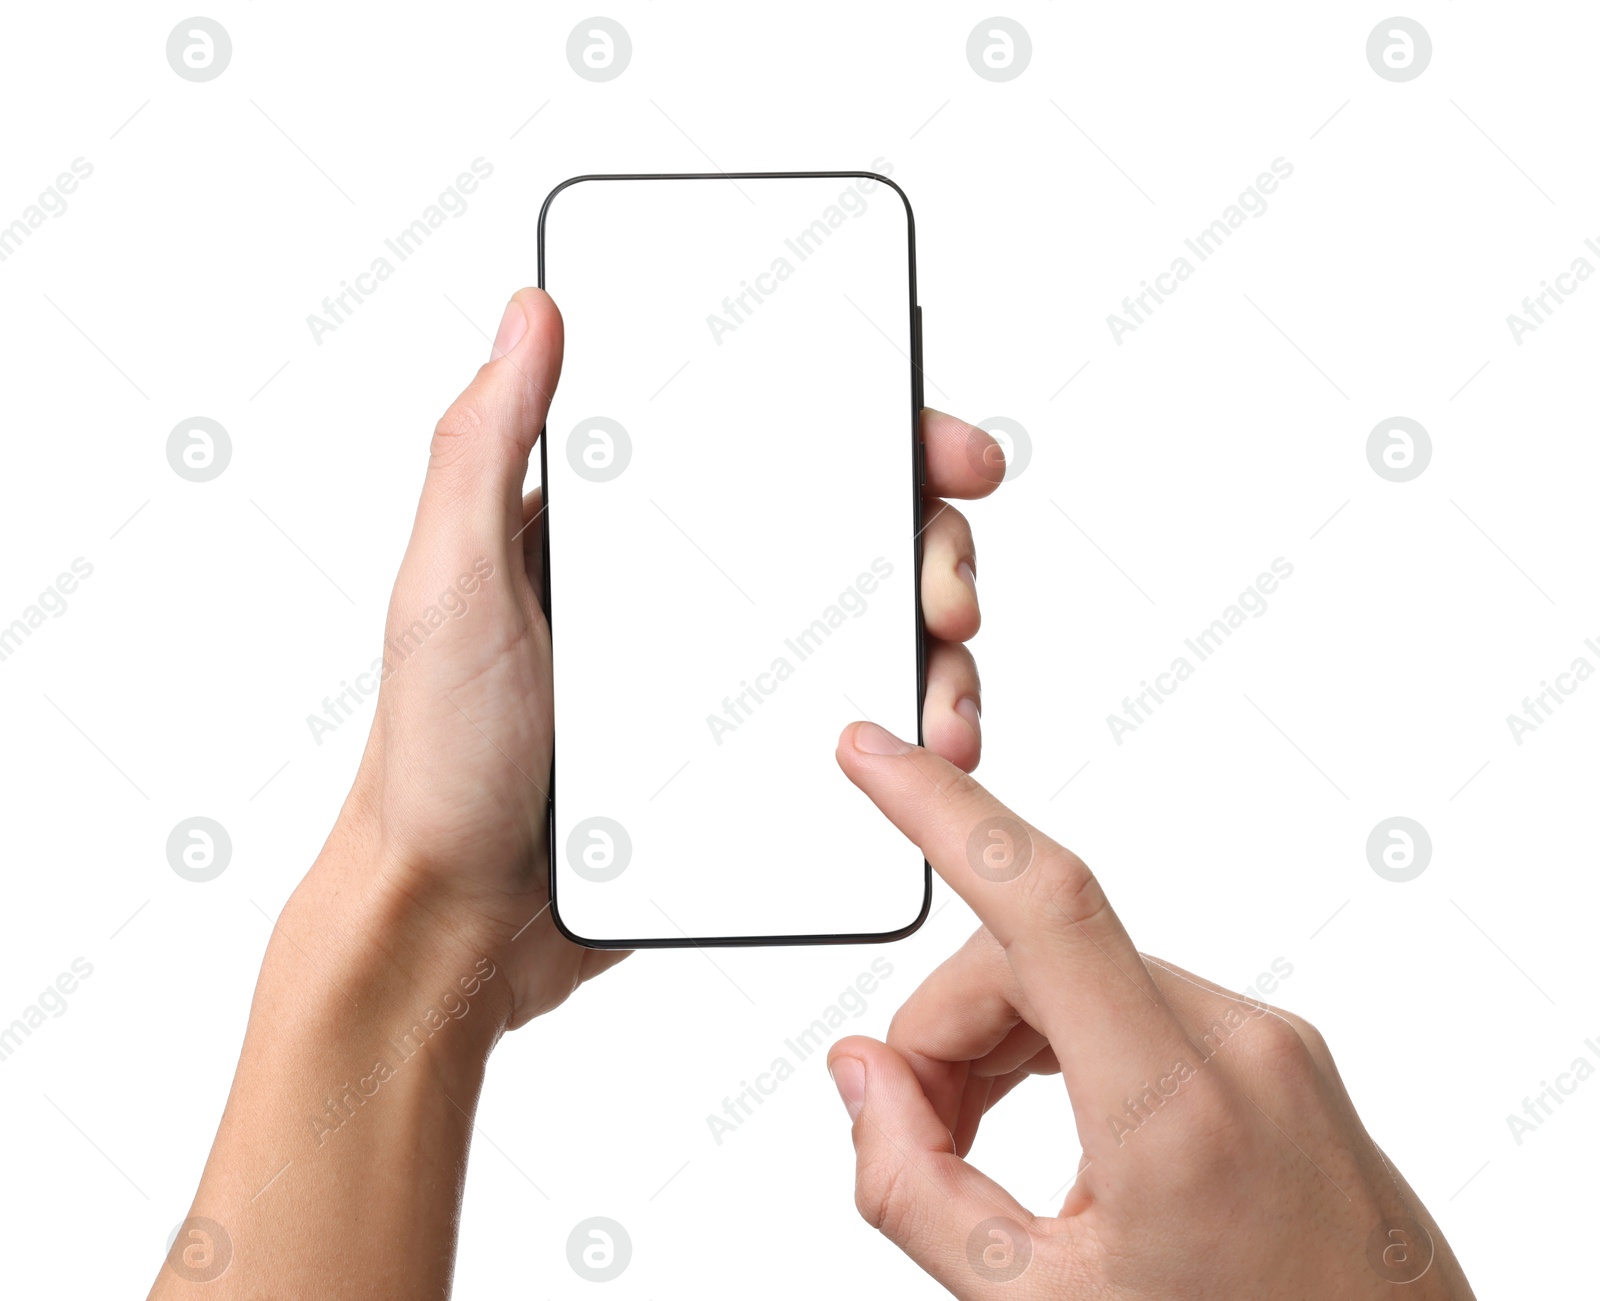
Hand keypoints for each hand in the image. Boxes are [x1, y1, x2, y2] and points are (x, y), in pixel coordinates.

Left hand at [337, 288, 1005, 1025]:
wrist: (455, 924)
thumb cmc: (435, 758)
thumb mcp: (448, 586)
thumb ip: (481, 447)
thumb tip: (532, 311)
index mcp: (623, 531)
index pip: (766, 444)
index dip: (871, 431)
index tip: (941, 447)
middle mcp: (685, 591)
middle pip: (846, 534)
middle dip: (929, 547)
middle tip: (948, 593)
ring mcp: (721, 678)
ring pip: (865, 632)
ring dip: (935, 649)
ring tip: (949, 699)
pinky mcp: (741, 758)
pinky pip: (848, 724)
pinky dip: (903, 728)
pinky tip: (926, 749)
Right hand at [826, 726, 1476, 1299]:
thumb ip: (918, 1190)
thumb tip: (865, 1078)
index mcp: (1179, 1110)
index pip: (1045, 900)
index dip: (942, 810)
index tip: (873, 755)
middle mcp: (1239, 1047)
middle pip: (1034, 953)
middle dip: (946, 1028)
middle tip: (916, 1134)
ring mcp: (1272, 1045)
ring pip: (1081, 972)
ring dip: (1003, 1038)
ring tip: (978, 1147)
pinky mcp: (1282, 1055)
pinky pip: (1137, 1003)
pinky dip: (1068, 1045)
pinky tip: (1056, 1136)